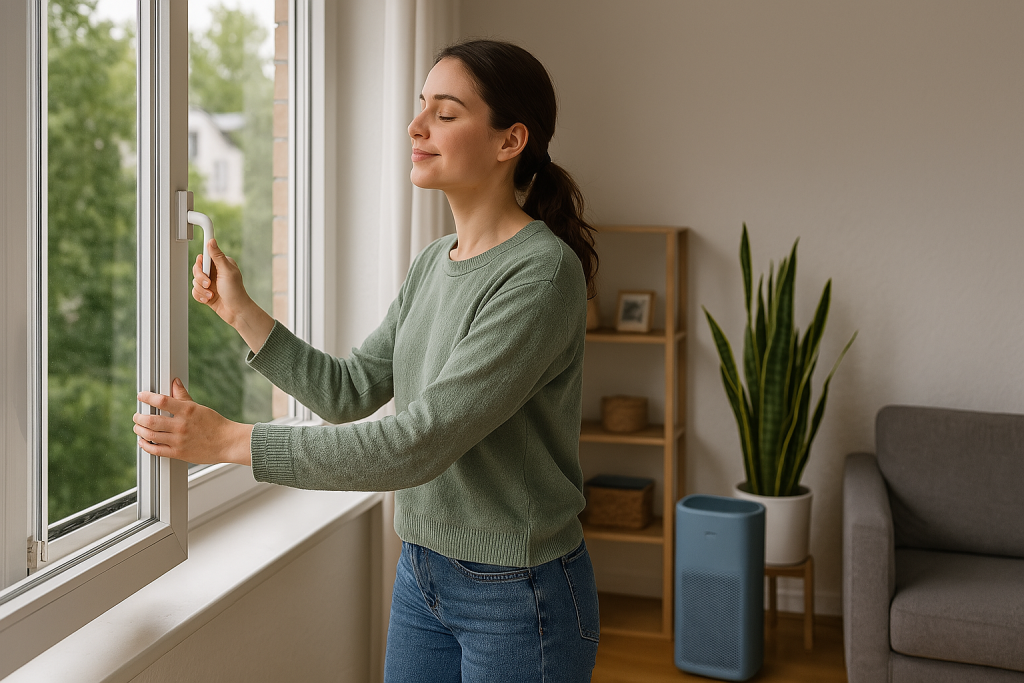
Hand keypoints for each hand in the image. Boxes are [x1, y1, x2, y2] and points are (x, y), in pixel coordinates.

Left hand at [134, 378, 252, 465]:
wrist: (227, 443)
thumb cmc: (215, 425)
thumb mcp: (199, 407)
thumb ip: (183, 396)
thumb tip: (175, 382)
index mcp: (187, 411)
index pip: (161, 401)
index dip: (147, 397)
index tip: (141, 396)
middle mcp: (181, 425)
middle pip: (151, 420)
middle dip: (139, 418)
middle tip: (137, 416)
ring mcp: (179, 440)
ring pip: (151, 435)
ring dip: (140, 430)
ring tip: (138, 427)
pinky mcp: (178, 453)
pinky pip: (156, 450)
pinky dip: (146, 445)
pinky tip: (143, 441)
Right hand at [192, 238, 274, 353]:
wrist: (236, 311)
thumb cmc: (235, 291)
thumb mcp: (227, 271)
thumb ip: (217, 256)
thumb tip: (212, 241)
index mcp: (221, 264)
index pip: (205, 256)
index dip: (202, 261)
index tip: (202, 263)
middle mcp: (215, 272)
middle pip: (197, 269)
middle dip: (200, 278)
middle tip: (209, 283)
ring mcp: (210, 283)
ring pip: (194, 281)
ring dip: (202, 289)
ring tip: (211, 294)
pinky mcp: (206, 292)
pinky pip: (195, 291)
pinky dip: (200, 296)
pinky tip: (209, 299)